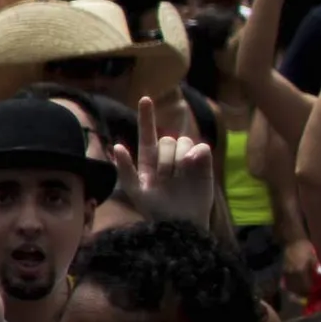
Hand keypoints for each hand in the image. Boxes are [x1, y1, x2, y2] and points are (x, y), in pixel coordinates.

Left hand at [128, 95, 216, 224]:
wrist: (180, 222)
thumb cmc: (155, 208)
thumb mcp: (135, 191)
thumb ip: (125, 169)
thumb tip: (117, 146)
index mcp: (149, 159)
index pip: (147, 134)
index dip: (146, 116)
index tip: (145, 98)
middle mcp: (167, 156)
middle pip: (168, 139)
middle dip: (166, 157)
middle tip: (166, 177)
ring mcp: (186, 159)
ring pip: (183, 142)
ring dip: (179, 158)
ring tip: (178, 177)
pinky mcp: (203, 163)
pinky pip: (201, 147)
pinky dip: (196, 153)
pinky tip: (193, 166)